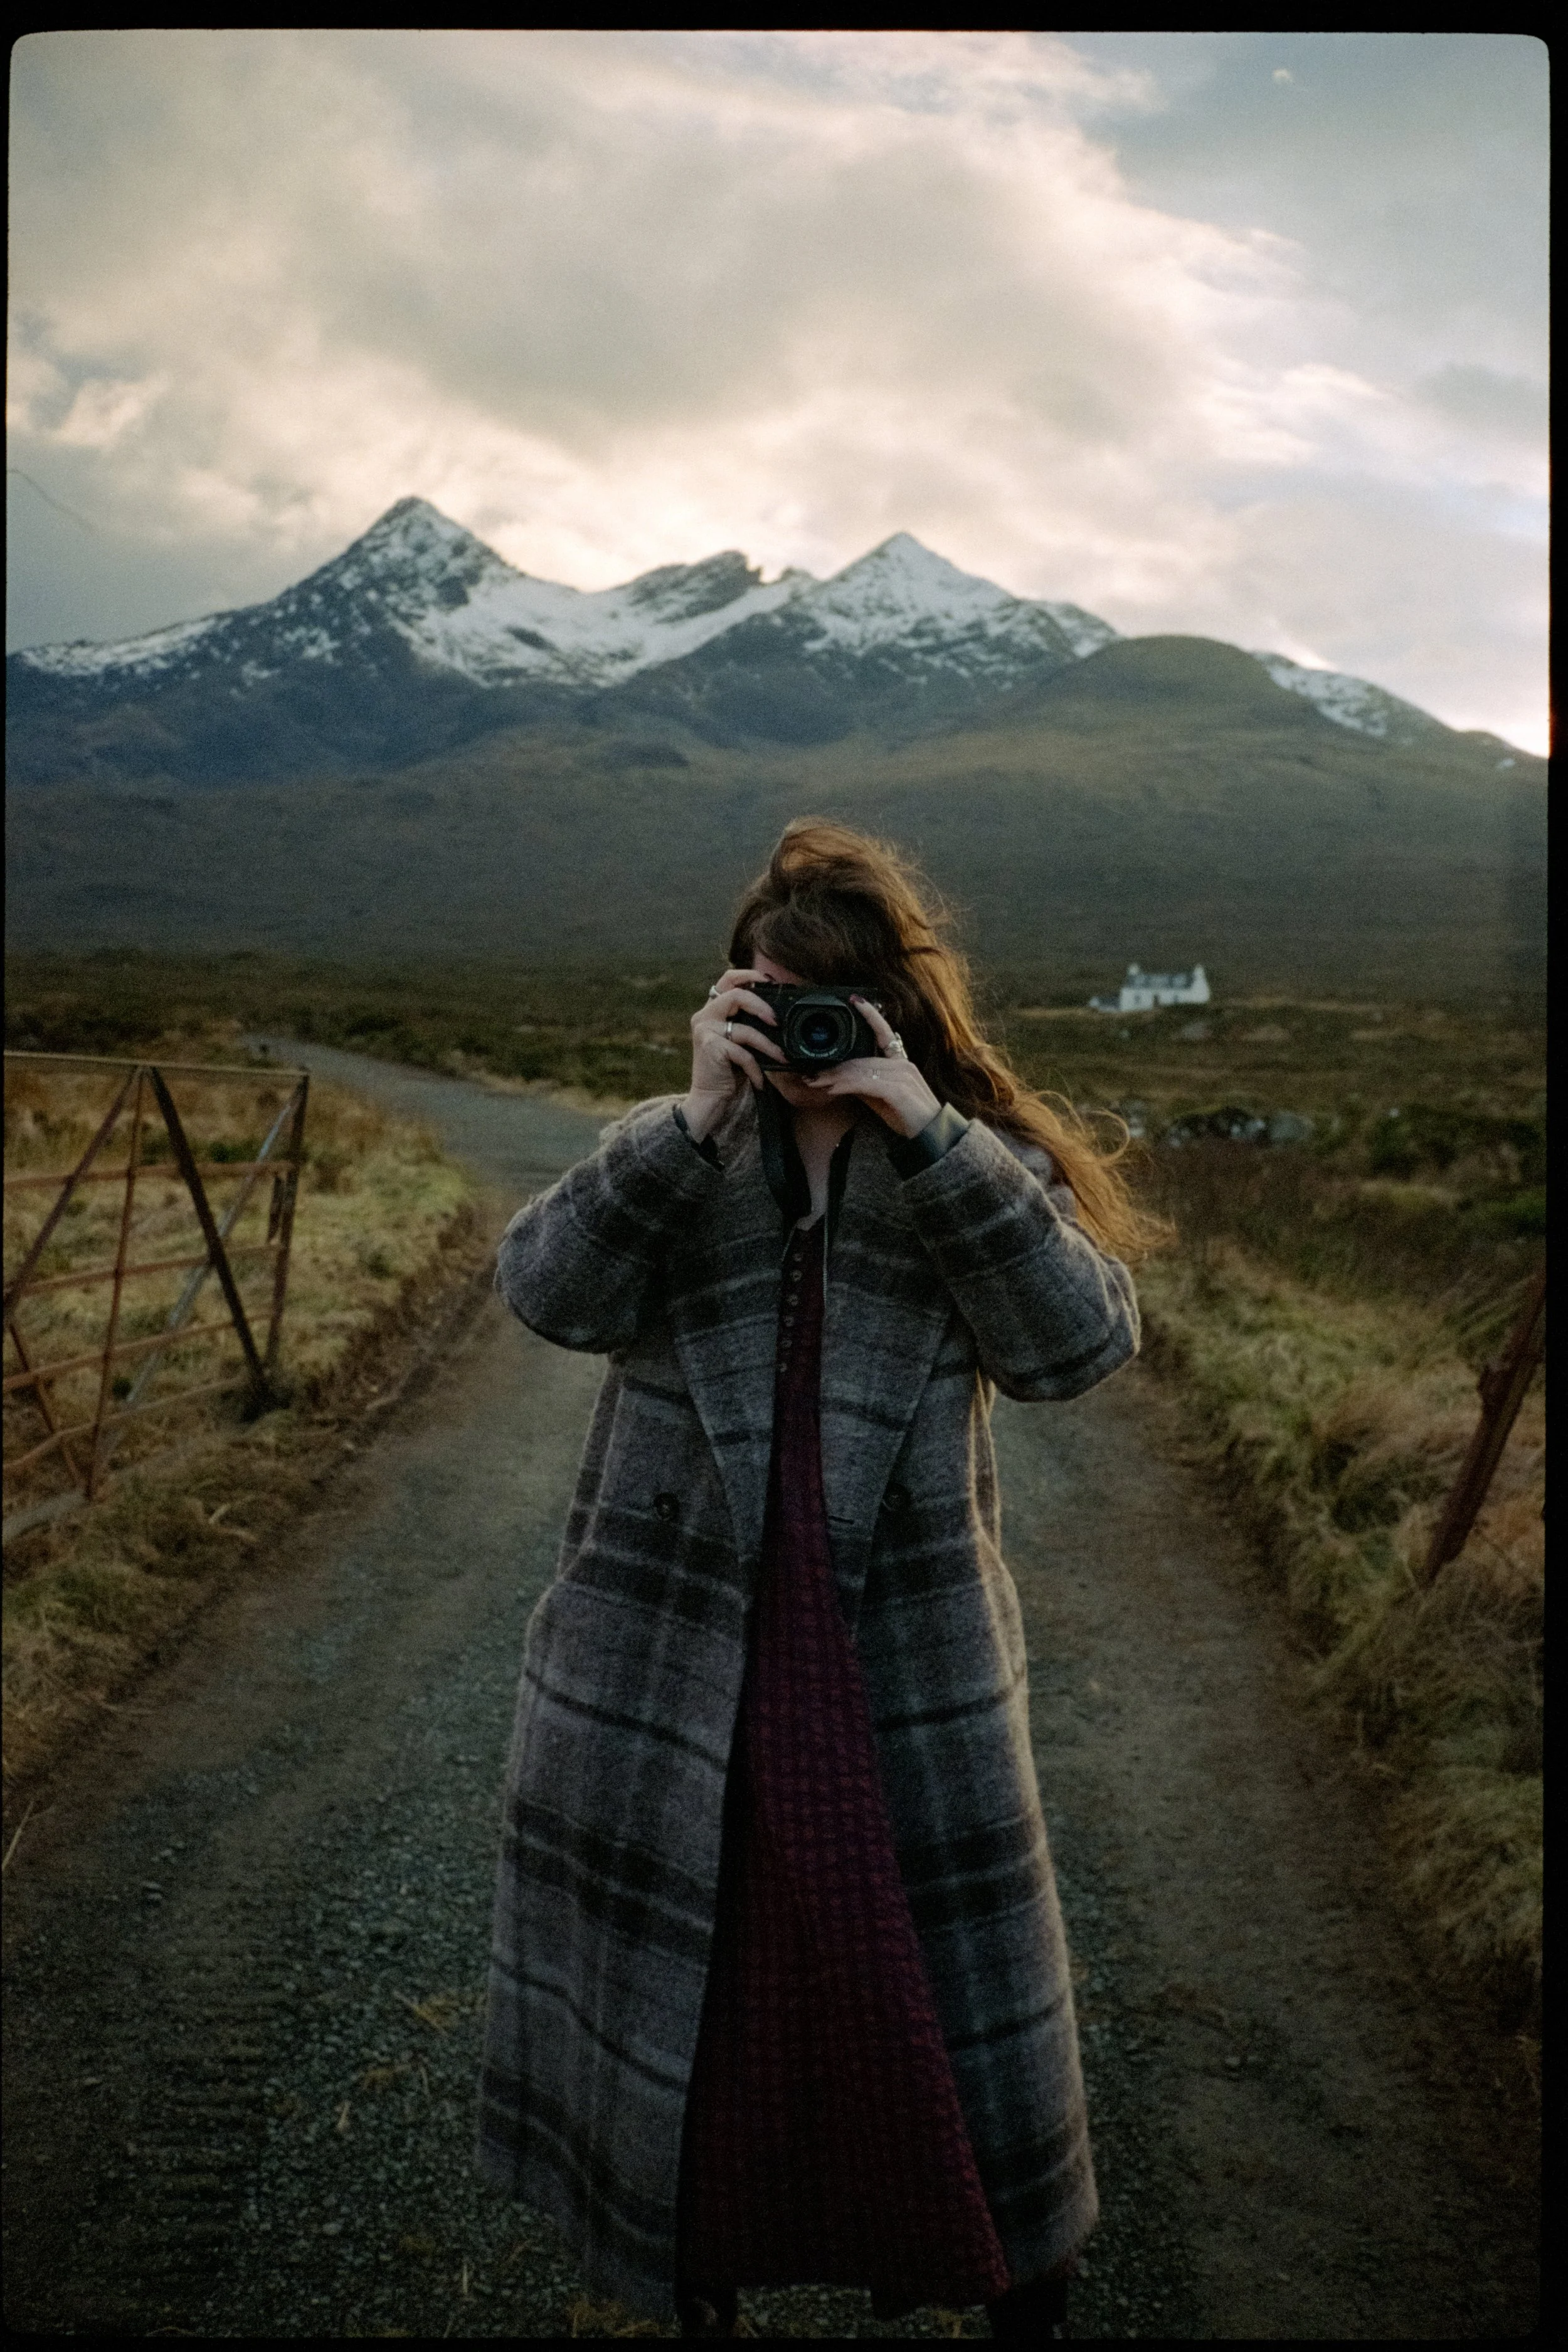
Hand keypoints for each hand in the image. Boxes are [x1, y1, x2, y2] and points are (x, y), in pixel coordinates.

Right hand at [682, 968, 785, 1139]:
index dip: (751, 975)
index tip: (773, 983)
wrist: (710, 1100)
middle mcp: (705, 1014)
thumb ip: (753, 1025)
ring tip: (780, 1057)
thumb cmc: (731, 1072)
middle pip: (736, 993)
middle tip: (778, 1021)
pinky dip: (755, 1068)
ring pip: (744, 1026)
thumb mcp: (744, 1043)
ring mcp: (705, 1030)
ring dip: (767, 1044)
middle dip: (762, 1005)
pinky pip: (742, 1052)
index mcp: (714, 1009)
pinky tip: (760, 1081)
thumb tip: (783, 1016)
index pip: (729, 978)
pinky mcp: (709, 1047)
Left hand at [801, 996, 941, 1136]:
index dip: (870, 1015)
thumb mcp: (882, 1098)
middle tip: (810, 1073)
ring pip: (860, 1069)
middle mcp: (902, 1065)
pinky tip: (832, 1089)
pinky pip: (866, 1083)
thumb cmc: (908, 1116)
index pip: (884, 1032)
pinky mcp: (898, 1090)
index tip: (855, 1000)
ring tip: (814, 1082)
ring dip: (834, 1077)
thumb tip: (840, 1079)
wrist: (931, 1136)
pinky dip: (846, 1086)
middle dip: (833, 1066)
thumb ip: (865, 1085)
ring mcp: (902, 1076)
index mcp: (900, 1062)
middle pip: (861, 1058)